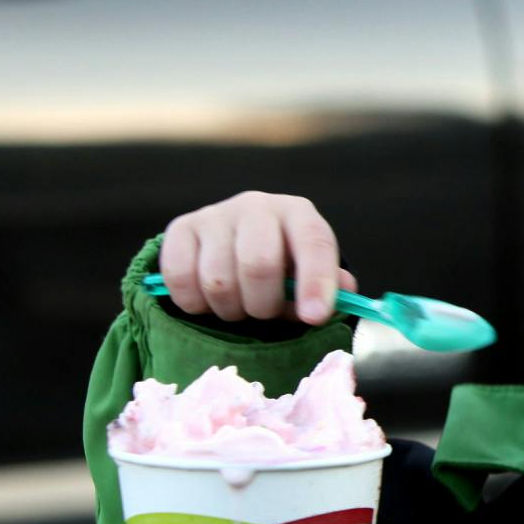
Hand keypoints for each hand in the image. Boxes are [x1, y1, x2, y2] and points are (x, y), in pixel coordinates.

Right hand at [158, 191, 355, 324]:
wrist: (235, 240)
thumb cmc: (282, 263)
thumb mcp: (310, 272)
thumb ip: (330, 285)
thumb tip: (344, 293)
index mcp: (299, 214)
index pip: (313, 243)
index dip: (315, 283)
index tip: (314, 317)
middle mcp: (257, 206)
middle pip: (258, 265)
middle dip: (263, 304)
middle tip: (263, 314)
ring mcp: (215, 214)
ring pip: (217, 280)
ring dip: (229, 309)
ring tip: (238, 308)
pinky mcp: (180, 229)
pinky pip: (180, 278)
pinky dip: (194, 303)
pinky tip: (208, 302)